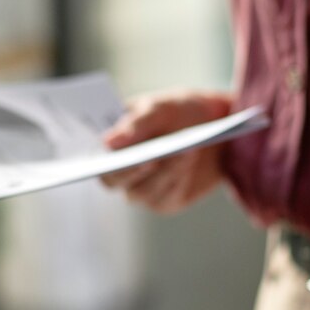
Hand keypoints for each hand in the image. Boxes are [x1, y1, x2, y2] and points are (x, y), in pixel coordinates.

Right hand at [100, 90, 233, 213]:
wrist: (210, 126)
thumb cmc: (175, 113)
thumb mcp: (158, 108)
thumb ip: (135, 124)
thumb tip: (108, 143)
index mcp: (112, 149)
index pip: (99, 165)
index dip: (105, 163)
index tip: (116, 151)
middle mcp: (122, 175)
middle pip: (117, 182)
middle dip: (136, 169)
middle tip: (153, 156)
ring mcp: (144, 191)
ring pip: (145, 191)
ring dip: (165, 171)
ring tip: (184, 149)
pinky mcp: (168, 201)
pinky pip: (169, 195)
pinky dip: (179, 177)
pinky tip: (189, 159)